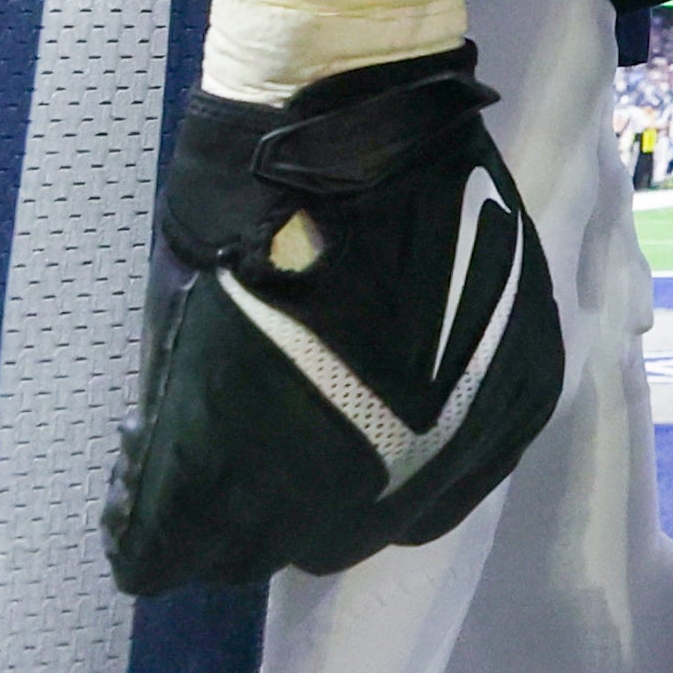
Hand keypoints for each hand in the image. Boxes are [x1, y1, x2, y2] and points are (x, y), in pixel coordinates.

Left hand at [101, 47, 564, 593]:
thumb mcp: (175, 336)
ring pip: (392, 519)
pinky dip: (434, 445)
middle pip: (296, 550)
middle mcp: (358, 485)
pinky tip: (410, 385)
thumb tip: (179, 475)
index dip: (155, 521)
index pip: (173, 560)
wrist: (350, 112)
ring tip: (342, 403)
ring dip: (358, 483)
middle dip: (261, 510)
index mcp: (242, 474)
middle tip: (255, 435)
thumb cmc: (236, 210)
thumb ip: (185, 427)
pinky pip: (471, 470)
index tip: (153, 468)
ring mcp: (453, 444)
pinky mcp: (520, 397)